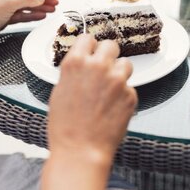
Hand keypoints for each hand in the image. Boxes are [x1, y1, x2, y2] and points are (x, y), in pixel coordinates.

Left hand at [0, 0, 57, 54]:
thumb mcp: (8, 4)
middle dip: (43, 0)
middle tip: (55, 4)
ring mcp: (4, 7)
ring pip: (27, 6)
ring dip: (40, 8)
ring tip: (51, 10)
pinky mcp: (5, 18)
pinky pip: (22, 15)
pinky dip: (32, 16)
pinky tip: (41, 16)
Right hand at [48, 34, 137, 165]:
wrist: (81, 151)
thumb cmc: (65, 125)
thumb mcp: (59, 91)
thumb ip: (74, 71)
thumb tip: (84, 63)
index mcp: (76, 63)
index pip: (88, 38)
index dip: (90, 46)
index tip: (92, 51)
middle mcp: (98, 66)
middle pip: (111, 45)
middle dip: (108, 54)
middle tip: (105, 67)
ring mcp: (116, 80)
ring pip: (125, 63)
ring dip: (119, 72)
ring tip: (110, 89)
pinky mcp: (130, 94)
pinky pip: (129, 86)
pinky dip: (123, 94)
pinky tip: (113, 107)